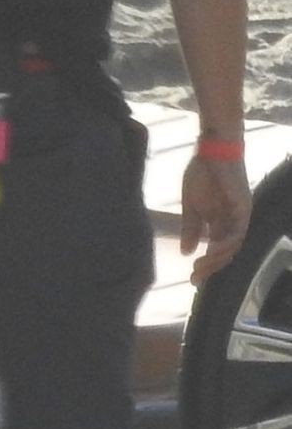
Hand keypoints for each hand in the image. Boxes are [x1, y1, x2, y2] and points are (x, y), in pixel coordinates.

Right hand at [181, 151, 252, 284]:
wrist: (212, 149)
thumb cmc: (202, 173)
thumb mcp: (190, 204)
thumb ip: (190, 228)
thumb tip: (185, 252)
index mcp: (220, 224)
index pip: (215, 251)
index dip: (205, 266)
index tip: (191, 280)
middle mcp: (232, 225)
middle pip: (225, 254)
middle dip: (210, 268)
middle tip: (195, 279)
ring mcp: (239, 218)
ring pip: (233, 247)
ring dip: (218, 259)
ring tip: (202, 267)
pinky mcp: (243, 209)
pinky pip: (238, 232)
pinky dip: (226, 242)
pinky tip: (213, 249)